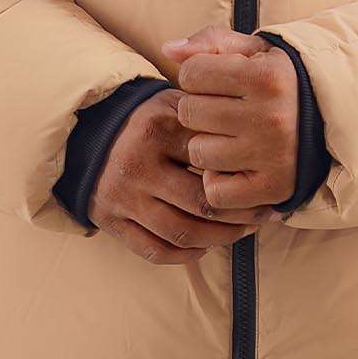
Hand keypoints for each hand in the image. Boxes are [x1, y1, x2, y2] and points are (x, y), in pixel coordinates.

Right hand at [88, 87, 277, 265]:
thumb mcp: (172, 104)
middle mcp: (137, 164)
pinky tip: (206, 244)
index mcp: (156, 129)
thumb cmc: (145, 118)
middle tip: (265, 215)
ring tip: (243, 232)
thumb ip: (206, 116)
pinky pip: (156, 251)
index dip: (245, 173)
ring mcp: (123, 197)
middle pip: (202, 202)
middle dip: (241, 214)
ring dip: (220, 238)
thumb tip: (254, 137)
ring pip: (183, 233)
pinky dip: (186, 254)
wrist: (86, 131)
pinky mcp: (111, 221)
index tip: (270, 181)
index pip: (211, 158)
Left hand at [161, 24, 298, 213]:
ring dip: (206, 144)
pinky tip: (232, 166)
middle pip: (189, 112)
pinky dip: (216, 181)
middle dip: (198, 109)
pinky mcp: (273, 189)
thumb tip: (167, 50)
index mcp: (267, 77)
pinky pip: (215, 192)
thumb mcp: (253, 51)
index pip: (191, 73)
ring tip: (228, 136)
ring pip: (198, 152)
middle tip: (220, 110)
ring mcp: (273, 157)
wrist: (330, 121)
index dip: (197, 75)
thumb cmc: (279, 80)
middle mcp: (271, 117)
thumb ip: (210, 42)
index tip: (215, 81)